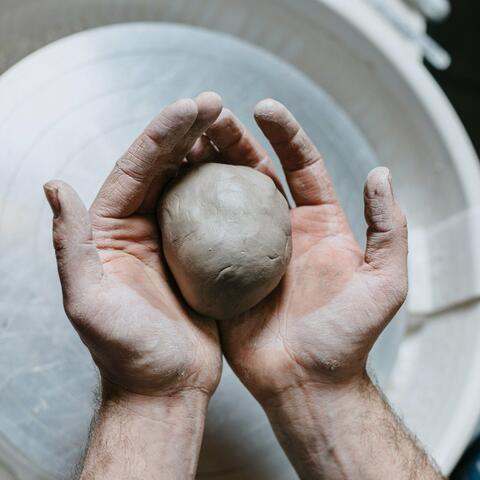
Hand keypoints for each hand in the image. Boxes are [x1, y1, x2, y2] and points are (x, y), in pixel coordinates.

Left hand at [44, 92, 222, 399]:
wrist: (163, 388)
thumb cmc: (126, 353)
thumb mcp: (89, 301)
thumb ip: (71, 244)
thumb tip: (54, 186)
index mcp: (110, 233)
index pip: (135, 171)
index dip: (161, 136)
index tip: (189, 107)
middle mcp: (140, 230)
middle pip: (165, 169)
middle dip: (187, 132)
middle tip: (215, 104)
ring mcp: (173, 242)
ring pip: (192, 186)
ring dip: (210, 154)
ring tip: (231, 126)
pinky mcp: (201, 258)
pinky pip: (216, 216)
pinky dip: (230, 192)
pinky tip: (248, 174)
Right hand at [197, 99, 407, 403]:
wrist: (306, 382)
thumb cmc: (346, 338)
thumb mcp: (382, 282)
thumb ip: (387, 229)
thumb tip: (381, 176)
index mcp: (317, 225)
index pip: (301, 166)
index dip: (285, 134)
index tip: (264, 108)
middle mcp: (280, 230)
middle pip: (256, 172)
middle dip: (235, 140)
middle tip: (211, 113)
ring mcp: (246, 250)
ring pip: (223, 197)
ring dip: (205, 166)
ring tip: (183, 139)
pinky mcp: (220, 272)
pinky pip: (200, 236)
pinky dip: (185, 210)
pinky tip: (168, 187)